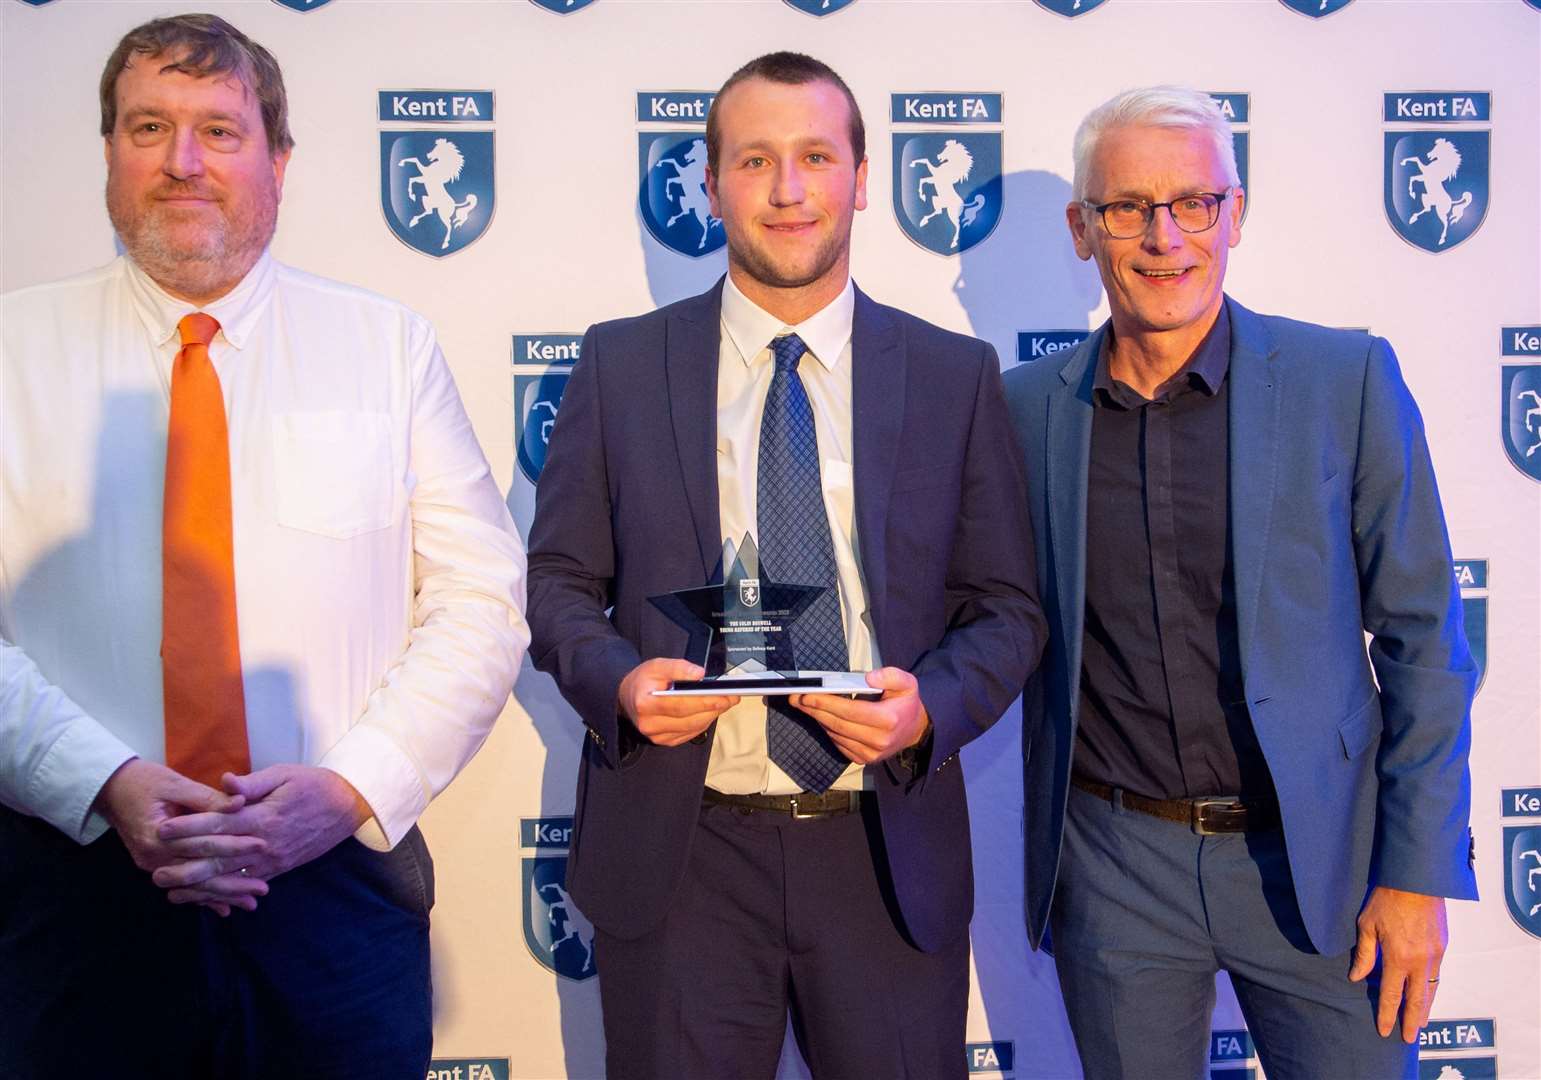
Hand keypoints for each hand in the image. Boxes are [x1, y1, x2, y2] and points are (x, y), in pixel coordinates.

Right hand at [93, 757, 264, 914]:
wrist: (110, 789)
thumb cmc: (143, 780)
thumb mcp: (175, 783)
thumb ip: (207, 797)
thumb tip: (241, 803)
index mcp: (158, 835)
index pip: (203, 844)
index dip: (234, 845)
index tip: (262, 846)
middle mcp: (153, 857)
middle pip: (198, 874)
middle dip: (232, 883)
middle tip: (263, 889)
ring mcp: (152, 864)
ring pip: (191, 886)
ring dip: (221, 895)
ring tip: (250, 902)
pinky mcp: (154, 865)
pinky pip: (181, 885)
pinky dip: (202, 896)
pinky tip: (223, 907)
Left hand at [151, 764, 371, 905]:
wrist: (347, 807)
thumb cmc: (314, 785)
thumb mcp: (285, 774)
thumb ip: (253, 781)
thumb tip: (225, 782)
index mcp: (263, 816)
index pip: (219, 824)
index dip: (189, 828)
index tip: (162, 830)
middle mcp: (265, 844)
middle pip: (219, 858)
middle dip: (185, 866)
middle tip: (155, 872)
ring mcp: (272, 861)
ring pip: (230, 878)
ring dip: (199, 886)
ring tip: (171, 892)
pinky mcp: (278, 869)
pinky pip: (247, 885)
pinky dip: (225, 894)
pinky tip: (205, 898)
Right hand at [617, 658, 739, 746]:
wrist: (628, 697)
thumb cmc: (644, 680)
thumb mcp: (657, 665)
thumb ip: (678, 667)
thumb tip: (699, 674)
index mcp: (645, 703)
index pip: (681, 704)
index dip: (706, 700)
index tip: (726, 695)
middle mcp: (649, 723)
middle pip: (690, 718)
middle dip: (715, 707)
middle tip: (732, 697)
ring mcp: (656, 736)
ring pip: (693, 728)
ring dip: (712, 715)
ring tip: (725, 702)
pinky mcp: (664, 741)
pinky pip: (691, 734)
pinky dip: (703, 722)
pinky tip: (710, 711)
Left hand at [790, 667, 930, 765]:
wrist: (914, 730)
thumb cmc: (905, 703)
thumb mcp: (907, 682)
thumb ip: (890, 675)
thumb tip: (868, 678)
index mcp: (888, 720)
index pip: (850, 711)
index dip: (826, 703)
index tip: (807, 695)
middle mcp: (878, 740)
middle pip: (838, 724)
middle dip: (814, 710)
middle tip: (796, 698)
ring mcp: (870, 753)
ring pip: (835, 734)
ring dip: (818, 719)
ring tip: (804, 705)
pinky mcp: (863, 759)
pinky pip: (838, 743)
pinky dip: (828, 729)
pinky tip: (821, 717)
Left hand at [1349, 885, 1447, 1041]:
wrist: (1416, 880)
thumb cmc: (1386, 899)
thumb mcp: (1366, 925)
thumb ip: (1364, 954)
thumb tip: (1357, 977)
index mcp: (1398, 958)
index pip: (1392, 995)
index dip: (1388, 1014)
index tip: (1385, 1030)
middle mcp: (1419, 962)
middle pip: (1416, 999)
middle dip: (1412, 1020)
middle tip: (1409, 1037)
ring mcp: (1435, 955)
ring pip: (1431, 990)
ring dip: (1425, 1008)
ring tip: (1419, 1022)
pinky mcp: (1443, 946)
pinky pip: (1437, 975)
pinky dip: (1432, 989)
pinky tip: (1427, 994)